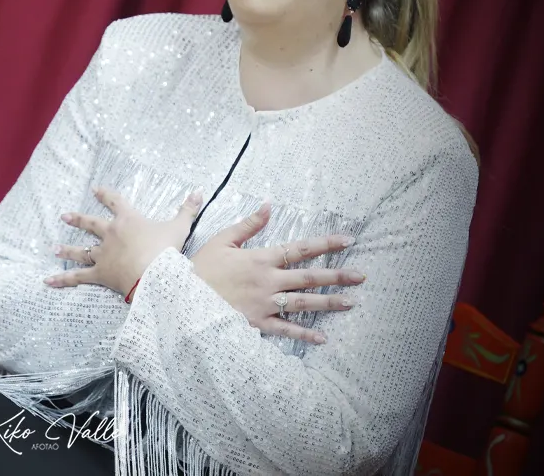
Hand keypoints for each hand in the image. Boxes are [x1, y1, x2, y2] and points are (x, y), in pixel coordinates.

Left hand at [45, 186, 203, 295]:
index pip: (115, 202)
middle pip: (90, 224)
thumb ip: (188, 209)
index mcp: (128, 220)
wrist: (154, 274)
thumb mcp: (179, 227)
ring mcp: (102, 254)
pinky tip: (47, 282)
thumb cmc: (166, 250)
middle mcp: (110, 234)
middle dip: (78, 219)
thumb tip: (199, 191)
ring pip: (80, 250)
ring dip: (67, 249)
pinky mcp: (99, 273)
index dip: (105, 195)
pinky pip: (77, 277)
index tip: (95, 189)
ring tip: (54, 248)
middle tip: (65, 216)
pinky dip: (62, 280)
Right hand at [192, 202, 363, 344]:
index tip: (348, 241)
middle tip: (361, 276)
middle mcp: (268, 281)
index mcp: (261, 259)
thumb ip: (249, 224)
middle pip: (309, 277)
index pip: (299, 249)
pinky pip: (284, 329)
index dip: (325, 244)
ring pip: (303, 303)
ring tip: (351, 302)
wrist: (181, 298)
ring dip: (328, 303)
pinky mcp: (257, 323)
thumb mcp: (222, 240)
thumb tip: (269, 205)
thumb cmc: (200, 267)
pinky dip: (303, 334)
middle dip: (337, 276)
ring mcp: (264, 304)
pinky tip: (322, 338)